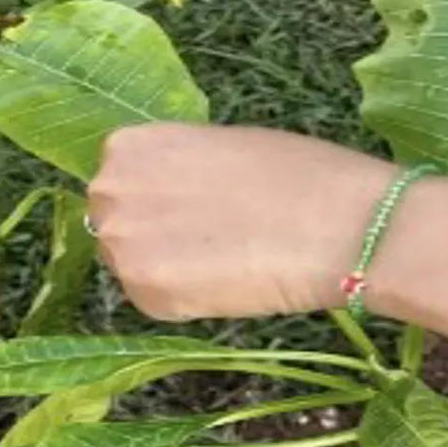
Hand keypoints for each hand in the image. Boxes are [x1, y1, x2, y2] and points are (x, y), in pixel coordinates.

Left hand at [88, 123, 399, 319]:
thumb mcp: (218, 145)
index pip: (119, 179)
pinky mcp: (145, 294)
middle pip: (113, 222)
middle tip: (206, 239)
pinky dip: (183, 300)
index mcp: (128, 146)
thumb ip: (175, 166)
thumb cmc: (296, 174)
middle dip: (151, 233)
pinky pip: (153, 301)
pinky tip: (225, 283)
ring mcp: (122, 245)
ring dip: (165, 267)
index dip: (156, 196)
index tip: (190, 205)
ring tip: (222, 259)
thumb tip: (165, 191)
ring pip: (131, 265)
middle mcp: (110, 192)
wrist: (337, 224)